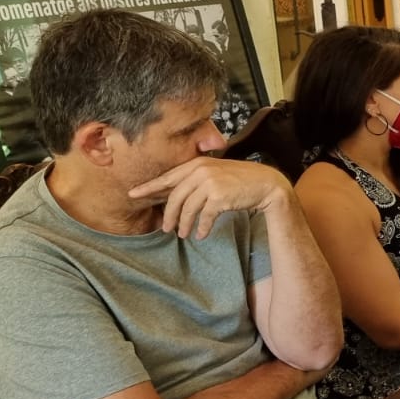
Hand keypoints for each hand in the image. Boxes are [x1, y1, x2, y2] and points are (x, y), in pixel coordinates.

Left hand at [128, 157, 292, 238]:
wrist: (266, 184)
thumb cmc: (242, 180)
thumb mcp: (217, 173)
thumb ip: (197, 179)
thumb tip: (176, 196)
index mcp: (197, 163)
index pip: (167, 177)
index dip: (149, 187)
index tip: (133, 194)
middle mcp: (201, 171)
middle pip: (175, 196)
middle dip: (169, 215)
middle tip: (166, 228)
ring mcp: (210, 183)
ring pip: (188, 208)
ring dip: (184, 224)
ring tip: (183, 235)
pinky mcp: (219, 196)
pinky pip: (204, 216)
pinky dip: (202, 227)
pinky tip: (201, 234)